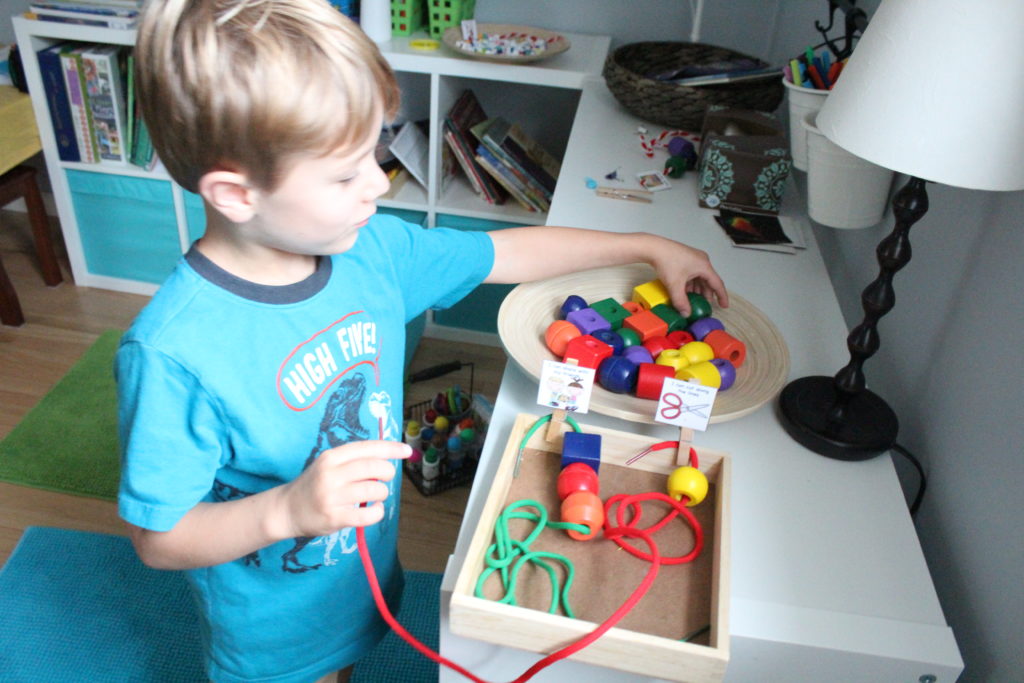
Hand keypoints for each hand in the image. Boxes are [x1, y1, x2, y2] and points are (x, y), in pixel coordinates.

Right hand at [275, 440, 410, 537]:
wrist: (286, 510)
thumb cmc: (315, 485)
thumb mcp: (328, 465)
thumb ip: (353, 460)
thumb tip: (387, 458)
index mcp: (331, 457)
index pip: (367, 448)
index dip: (390, 448)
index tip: (407, 451)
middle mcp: (331, 474)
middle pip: (373, 467)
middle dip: (387, 472)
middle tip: (385, 477)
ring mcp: (332, 496)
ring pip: (374, 490)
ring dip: (382, 493)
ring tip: (375, 495)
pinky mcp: (334, 518)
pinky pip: (367, 514)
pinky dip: (377, 512)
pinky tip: (373, 510)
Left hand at [649, 239, 728, 315]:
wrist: (653, 248)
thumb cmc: (666, 261)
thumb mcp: (675, 285)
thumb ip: (681, 302)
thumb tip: (686, 313)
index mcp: (704, 266)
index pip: (717, 283)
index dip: (721, 296)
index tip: (724, 305)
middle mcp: (701, 260)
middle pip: (708, 281)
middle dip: (705, 294)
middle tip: (703, 306)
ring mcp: (693, 258)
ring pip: (699, 278)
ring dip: (697, 290)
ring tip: (692, 300)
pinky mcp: (685, 258)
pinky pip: (692, 274)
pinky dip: (690, 283)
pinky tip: (684, 291)